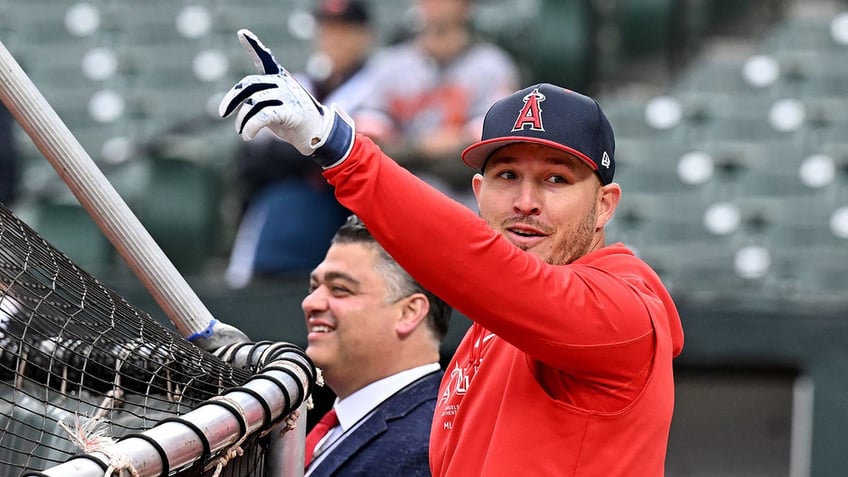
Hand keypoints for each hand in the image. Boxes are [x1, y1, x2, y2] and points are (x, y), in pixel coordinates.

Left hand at [218, 29, 353, 167]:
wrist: (318, 136)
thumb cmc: (293, 121)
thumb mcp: (273, 108)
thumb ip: (256, 102)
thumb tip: (232, 107)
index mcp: (279, 79)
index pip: (265, 59)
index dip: (253, 46)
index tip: (242, 34)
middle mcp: (283, 83)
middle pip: (249, 85)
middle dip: (232, 99)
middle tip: (222, 113)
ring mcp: (289, 96)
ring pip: (254, 103)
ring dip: (243, 120)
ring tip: (242, 132)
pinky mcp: (292, 112)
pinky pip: (262, 116)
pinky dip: (251, 127)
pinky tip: (248, 136)